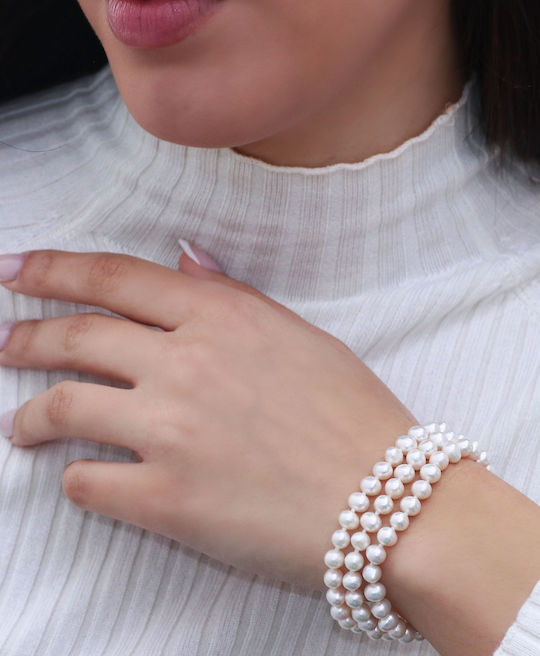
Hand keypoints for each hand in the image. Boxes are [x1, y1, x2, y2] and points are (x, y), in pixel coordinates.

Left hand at [0, 248, 418, 590]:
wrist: (389, 504)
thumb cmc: (353, 416)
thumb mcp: (298, 336)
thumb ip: (232, 296)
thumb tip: (187, 260)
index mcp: (221, 317)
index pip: (114, 278)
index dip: (54, 270)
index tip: (15, 270)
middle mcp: (185, 365)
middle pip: (75, 336)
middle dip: (26, 336)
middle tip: (6, 343)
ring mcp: (171, 432)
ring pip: (64, 406)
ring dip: (30, 414)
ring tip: (20, 423)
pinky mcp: (167, 501)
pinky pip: (90, 482)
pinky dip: (75, 478)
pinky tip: (80, 478)